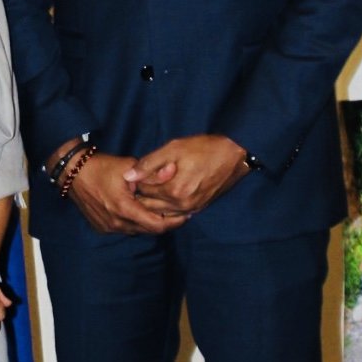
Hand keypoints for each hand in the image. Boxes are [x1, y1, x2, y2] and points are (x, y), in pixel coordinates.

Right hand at [66, 150, 182, 234]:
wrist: (73, 174)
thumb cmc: (101, 167)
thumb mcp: (129, 166)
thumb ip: (151, 174)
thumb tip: (172, 174)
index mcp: (124, 208)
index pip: (156, 225)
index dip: (174, 222)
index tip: (186, 215)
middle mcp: (116, 222)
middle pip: (148, 230)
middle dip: (164, 222)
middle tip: (177, 213)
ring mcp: (108, 227)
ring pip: (137, 230)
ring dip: (148, 223)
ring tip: (160, 211)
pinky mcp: (101, 227)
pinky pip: (124, 229)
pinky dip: (134, 222)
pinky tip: (139, 211)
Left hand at [123, 135, 250, 216]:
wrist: (234, 155)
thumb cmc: (204, 148)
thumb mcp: (173, 149)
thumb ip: (149, 163)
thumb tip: (128, 176)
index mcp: (174, 191)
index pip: (143, 191)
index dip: (137, 180)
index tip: (137, 171)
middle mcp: (182, 205)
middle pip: (149, 205)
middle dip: (142, 194)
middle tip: (141, 179)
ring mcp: (191, 209)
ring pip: (161, 212)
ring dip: (152, 202)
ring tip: (152, 186)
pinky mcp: (198, 208)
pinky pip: (174, 214)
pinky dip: (165, 207)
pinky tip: (165, 194)